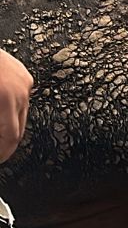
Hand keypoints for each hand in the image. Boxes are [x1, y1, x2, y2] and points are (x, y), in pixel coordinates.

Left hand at [0, 47, 32, 161]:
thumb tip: (0, 142)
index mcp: (7, 101)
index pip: (12, 138)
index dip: (4, 153)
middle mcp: (20, 92)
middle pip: (20, 129)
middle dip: (6, 141)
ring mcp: (25, 82)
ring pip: (21, 113)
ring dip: (8, 124)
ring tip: (0, 127)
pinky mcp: (24, 75)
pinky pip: (21, 98)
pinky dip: (11, 107)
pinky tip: (1, 107)